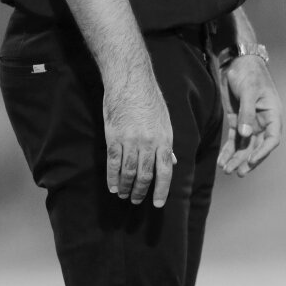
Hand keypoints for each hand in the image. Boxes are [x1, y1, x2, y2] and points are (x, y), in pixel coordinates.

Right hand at [103, 73, 174, 206]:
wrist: (130, 81)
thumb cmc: (150, 100)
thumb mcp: (165, 121)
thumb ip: (167, 144)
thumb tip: (173, 162)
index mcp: (164, 139)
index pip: (165, 171)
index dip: (162, 190)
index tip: (158, 204)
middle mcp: (149, 143)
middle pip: (146, 175)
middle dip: (141, 191)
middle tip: (137, 201)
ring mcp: (130, 141)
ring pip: (129, 172)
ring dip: (127, 187)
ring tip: (125, 195)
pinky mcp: (113, 137)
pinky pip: (113, 163)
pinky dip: (112, 178)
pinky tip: (113, 186)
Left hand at [217, 56, 281, 176]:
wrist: (237, 61)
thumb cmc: (249, 73)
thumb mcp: (249, 92)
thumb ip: (247, 113)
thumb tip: (246, 135)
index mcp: (272, 114)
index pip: (272, 139)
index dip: (263, 152)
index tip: (251, 161)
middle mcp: (263, 122)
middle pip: (257, 146)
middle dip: (247, 160)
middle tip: (237, 172)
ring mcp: (249, 122)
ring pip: (245, 145)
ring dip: (236, 158)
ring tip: (227, 170)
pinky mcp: (237, 121)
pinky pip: (234, 139)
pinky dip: (228, 150)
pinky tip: (222, 160)